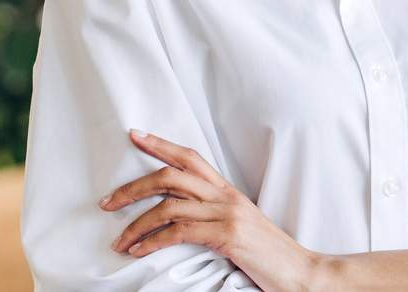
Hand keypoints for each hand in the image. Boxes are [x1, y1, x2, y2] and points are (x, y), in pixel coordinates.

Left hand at [101, 129, 323, 291]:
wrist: (301, 272)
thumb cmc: (269, 255)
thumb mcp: (241, 227)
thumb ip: (214, 216)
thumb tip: (178, 217)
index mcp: (229, 191)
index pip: (190, 157)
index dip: (160, 144)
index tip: (135, 135)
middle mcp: (226, 197)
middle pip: (171, 176)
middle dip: (132, 188)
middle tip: (106, 203)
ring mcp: (227, 214)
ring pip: (169, 206)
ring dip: (135, 225)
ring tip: (119, 241)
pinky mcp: (227, 236)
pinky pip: (179, 232)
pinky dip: (152, 241)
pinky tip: (139, 251)